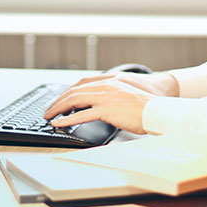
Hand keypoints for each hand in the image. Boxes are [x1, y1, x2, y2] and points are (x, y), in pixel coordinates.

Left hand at [43, 72, 178, 133]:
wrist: (158, 110)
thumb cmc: (146, 107)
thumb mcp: (126, 96)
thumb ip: (112, 97)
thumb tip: (100, 106)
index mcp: (110, 82)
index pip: (82, 83)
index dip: (68, 91)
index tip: (60, 99)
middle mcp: (105, 87)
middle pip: (74, 91)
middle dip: (59, 101)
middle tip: (49, 110)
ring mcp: (105, 97)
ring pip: (74, 100)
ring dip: (58, 108)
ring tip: (49, 116)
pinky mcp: (106, 110)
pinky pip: (81, 115)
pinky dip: (67, 119)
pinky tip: (59, 123)